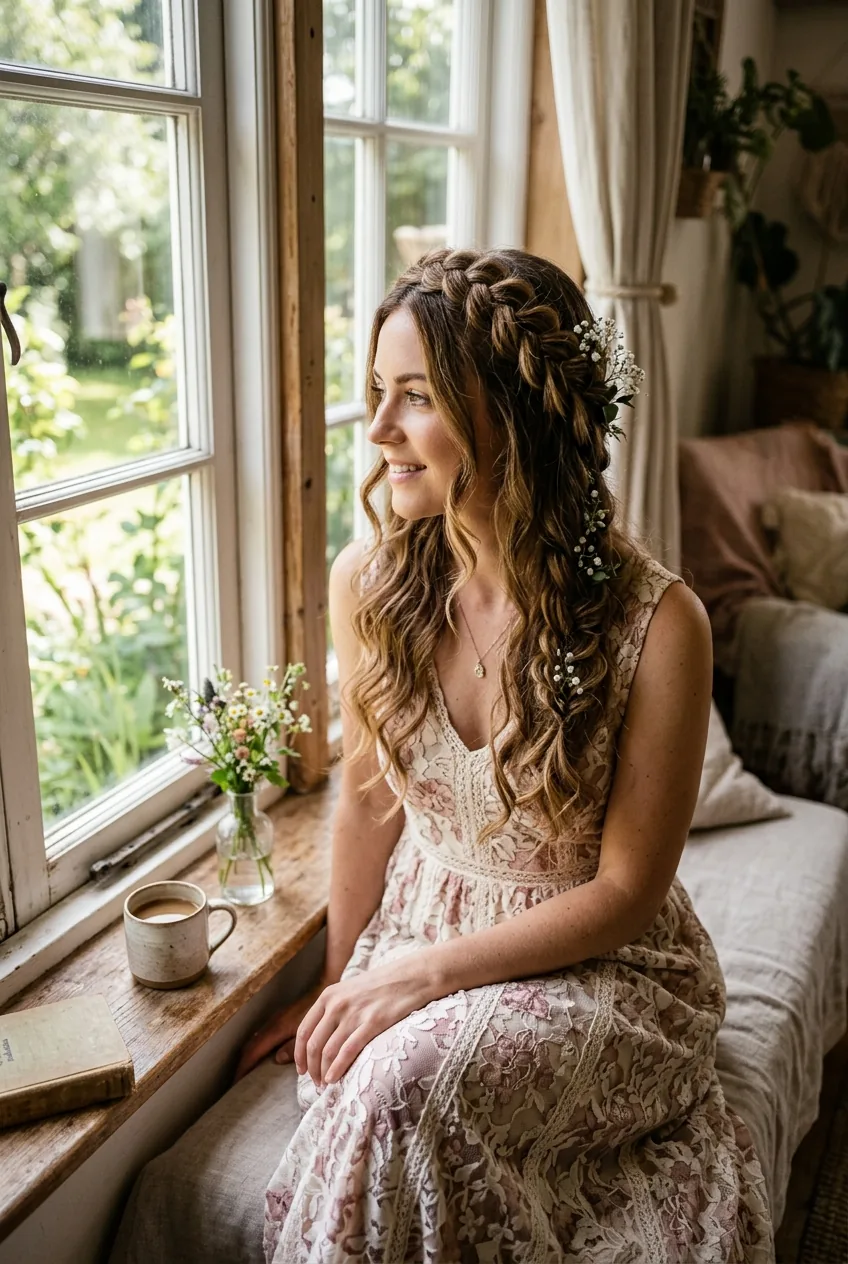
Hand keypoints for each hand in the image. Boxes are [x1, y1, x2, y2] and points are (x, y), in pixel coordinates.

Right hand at [233, 979, 327, 1082]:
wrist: (326, 986)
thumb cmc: (323, 1012)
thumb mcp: (311, 1032)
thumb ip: (295, 1045)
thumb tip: (277, 1059)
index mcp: (278, 1028)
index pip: (254, 1049)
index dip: (244, 1065)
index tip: (235, 1081)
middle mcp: (274, 1023)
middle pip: (251, 1046)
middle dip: (243, 1063)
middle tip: (236, 1081)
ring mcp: (276, 1021)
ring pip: (256, 1041)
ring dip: (250, 1056)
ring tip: (244, 1073)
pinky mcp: (281, 1020)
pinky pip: (263, 1037)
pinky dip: (257, 1049)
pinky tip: (260, 1058)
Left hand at [294, 960, 435, 1088]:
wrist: (412, 976)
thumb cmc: (382, 986)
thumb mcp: (350, 990)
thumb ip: (333, 1008)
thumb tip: (319, 1037)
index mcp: (329, 995)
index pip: (304, 1030)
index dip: (299, 1054)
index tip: (301, 1069)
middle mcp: (337, 1004)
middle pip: (314, 1045)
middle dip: (312, 1068)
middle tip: (316, 1082)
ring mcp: (354, 1014)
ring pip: (328, 1051)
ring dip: (323, 1072)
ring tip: (326, 1084)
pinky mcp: (372, 1023)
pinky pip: (348, 1051)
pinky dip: (337, 1069)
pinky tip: (334, 1079)